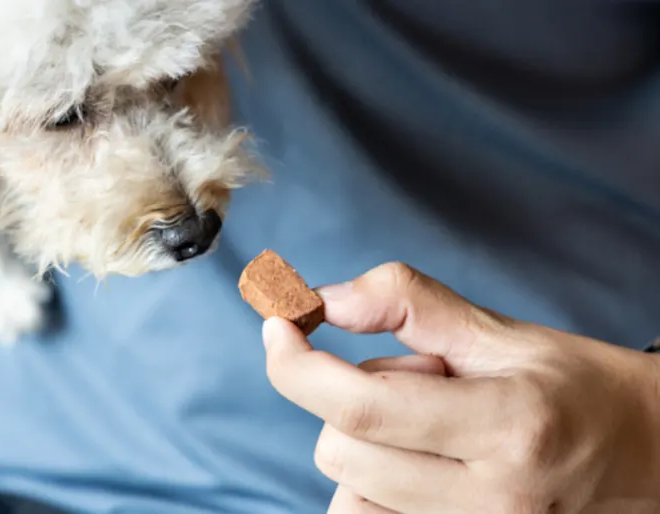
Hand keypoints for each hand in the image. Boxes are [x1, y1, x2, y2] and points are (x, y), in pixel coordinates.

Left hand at [262, 262, 659, 513]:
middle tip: (420, 378)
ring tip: (431, 423)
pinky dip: (373, 478)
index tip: (278, 326)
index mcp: (505, 424)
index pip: (363, 407)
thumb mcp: (497, 329)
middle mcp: (491, 496)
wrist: (642, 451)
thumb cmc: (571, 382)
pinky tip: (420, 456)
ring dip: (364, 442)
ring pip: (348, 491)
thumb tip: (321, 300)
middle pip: (341, 450)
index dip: (298, 366)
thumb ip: (405, 303)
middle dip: (348, 398)